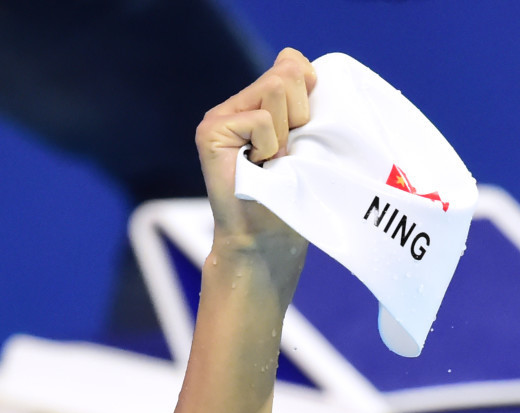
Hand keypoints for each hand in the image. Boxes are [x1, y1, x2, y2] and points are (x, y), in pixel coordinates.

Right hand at [196, 48, 315, 250]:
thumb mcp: (306, 145)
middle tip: (287, 155)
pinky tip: (258, 169)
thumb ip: (303, 103)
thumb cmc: (290, 201)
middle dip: (300, 116)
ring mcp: (221, 117)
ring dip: (286, 133)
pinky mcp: (211, 131)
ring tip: (273, 162)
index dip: (308, 91)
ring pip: (276, 89)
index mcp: (260, 104)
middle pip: (287, 74)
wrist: (265, 242)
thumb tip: (303, 66)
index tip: (303, 132)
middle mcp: (238, 104)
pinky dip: (269, 148)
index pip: (292, 63)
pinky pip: (260, 120)